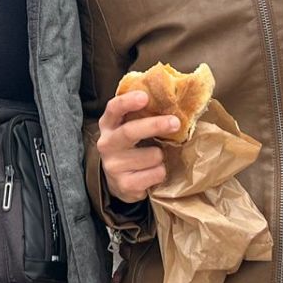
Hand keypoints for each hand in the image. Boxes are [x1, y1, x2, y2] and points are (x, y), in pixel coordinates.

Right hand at [97, 88, 177, 204]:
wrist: (119, 181)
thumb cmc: (131, 147)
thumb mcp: (130, 128)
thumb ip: (143, 114)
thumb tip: (173, 100)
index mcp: (108, 124)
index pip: (113, 109)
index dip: (128, 102)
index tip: (144, 97)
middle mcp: (106, 144)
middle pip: (130, 132)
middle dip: (154, 125)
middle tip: (175, 122)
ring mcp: (113, 166)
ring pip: (152, 155)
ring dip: (161, 155)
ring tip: (154, 158)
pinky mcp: (124, 185)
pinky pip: (156, 173)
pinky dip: (160, 172)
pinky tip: (151, 173)